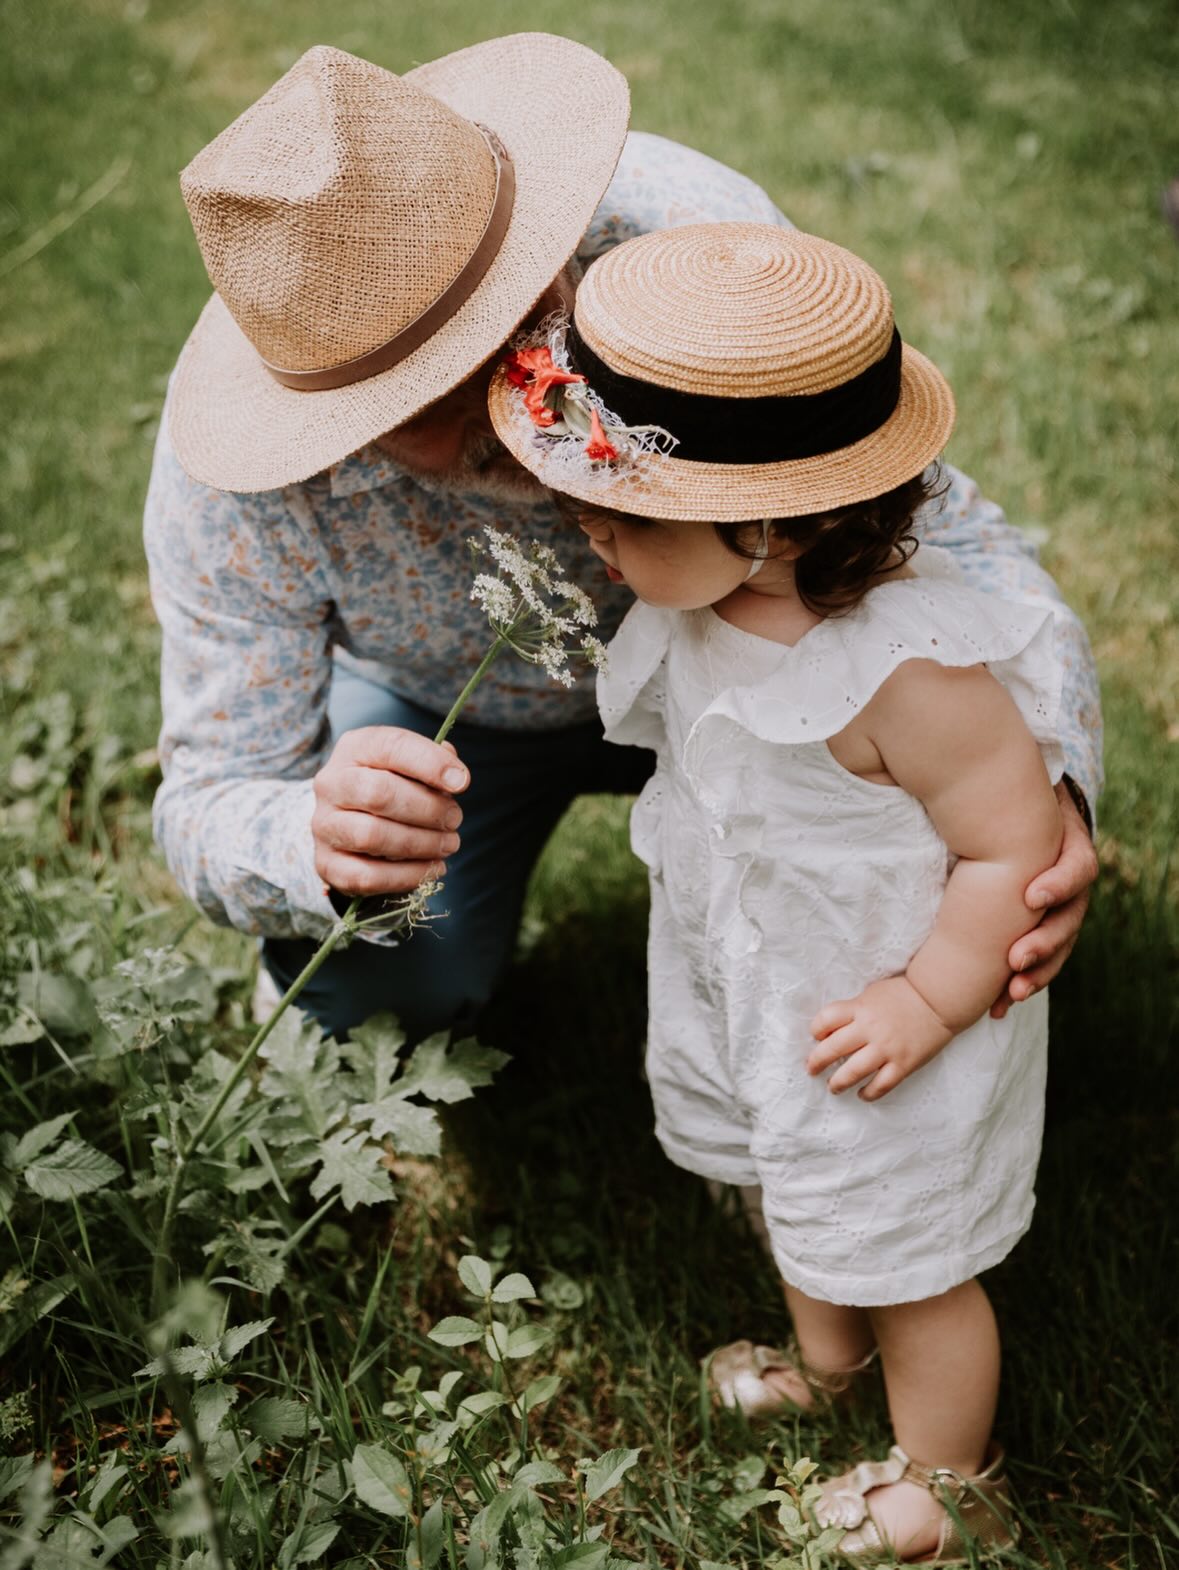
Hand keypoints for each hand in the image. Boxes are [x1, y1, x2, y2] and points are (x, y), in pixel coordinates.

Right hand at [311, 726, 468, 897]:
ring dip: (421, 843)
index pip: (391, 746)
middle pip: (380, 793)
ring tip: (448, 844)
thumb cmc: (390, 788)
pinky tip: (432, 868)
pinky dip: (408, 875)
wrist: (348, 824)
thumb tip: (455, 775)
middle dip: (428, 809)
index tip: (461, 783)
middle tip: (454, 819)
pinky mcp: (327, 863)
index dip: (430, 764)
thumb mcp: (409, 766)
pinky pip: (367, 875)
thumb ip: (433, 763)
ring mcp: (324, 825)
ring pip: (372, 835)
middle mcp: (332, 784)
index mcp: (355, 749)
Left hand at [807, 977, 953, 1100]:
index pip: (826, 1019)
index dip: (816, 1029)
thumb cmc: (903, 994)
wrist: (938, 1000)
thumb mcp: (872, 993)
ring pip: (854, 1071)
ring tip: (833, 1087)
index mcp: (860, 1008)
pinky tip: (862, 1094)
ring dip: (838, 1082)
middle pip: (833, 1048)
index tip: (816, 1037)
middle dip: (817, 1061)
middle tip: (812, 1069)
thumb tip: (833, 1028)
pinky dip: (869, 1093)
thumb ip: (854, 1010)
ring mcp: (887, 1048)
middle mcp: (870, 1029)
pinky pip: (881, 1084)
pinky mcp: (903, 1063)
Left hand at [991, 780, 1096, 1017]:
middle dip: (1044, 943)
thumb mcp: (1015, 787)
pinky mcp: (1042, 927)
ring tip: (1012, 994)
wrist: (1021, 810)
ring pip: (1059, 946)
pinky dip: (1023, 983)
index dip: (1057, 883)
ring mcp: (1060, 908)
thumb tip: (950, 765)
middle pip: (1070, 918)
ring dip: (1037, 972)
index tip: (1030, 895)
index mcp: (1068, 844)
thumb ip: (1001, 785)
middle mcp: (1069, 881)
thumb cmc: (1011, 797)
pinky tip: (1000, 1007)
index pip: (1077, 866)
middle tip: (1015, 960)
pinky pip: (1040, 961)